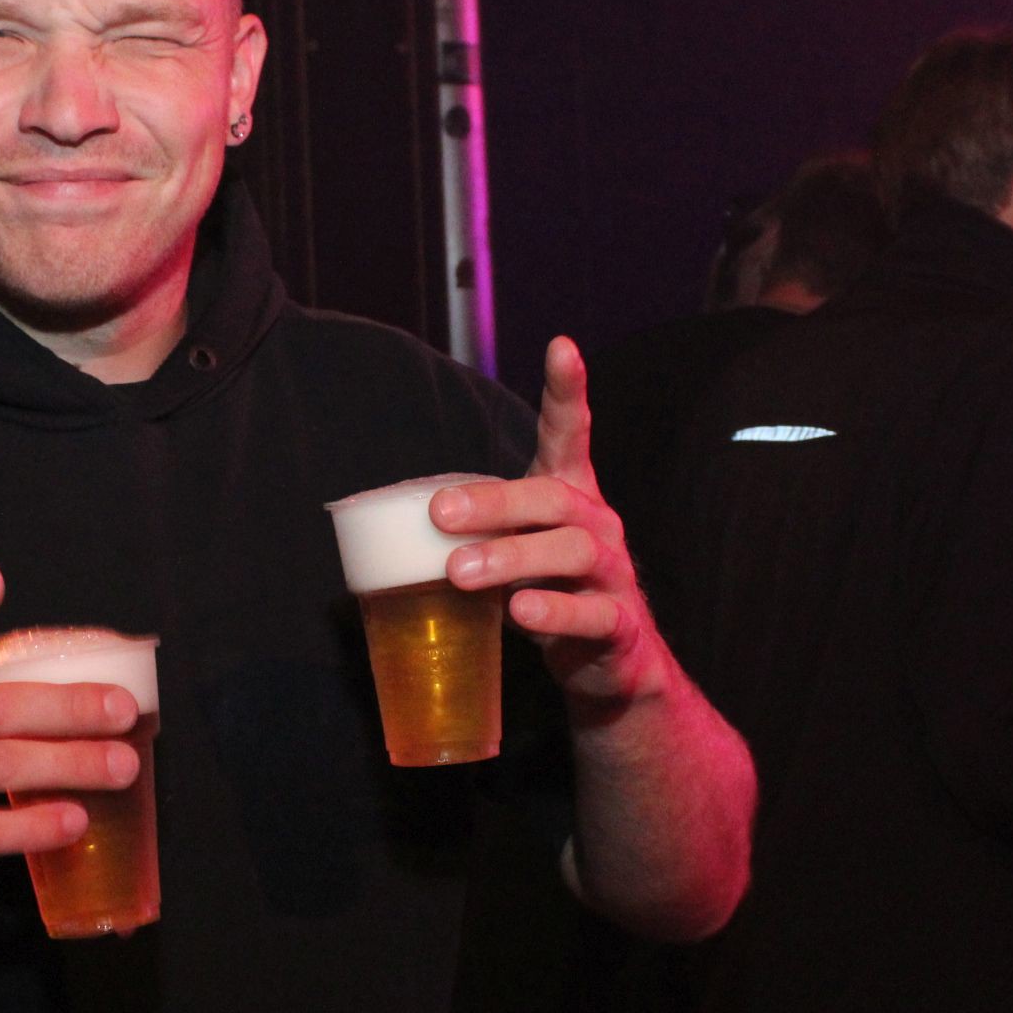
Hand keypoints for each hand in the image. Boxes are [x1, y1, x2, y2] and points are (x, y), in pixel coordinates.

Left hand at [427, 337, 664, 708]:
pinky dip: (552, 611)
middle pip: (553, 498)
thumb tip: (393, 522)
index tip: (562, 346)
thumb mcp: (514, 550)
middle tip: (440, 514)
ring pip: (571, 550)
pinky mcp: (619, 625)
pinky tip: (520, 612)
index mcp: (571, 496)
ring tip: (460, 572)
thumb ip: (475, 531)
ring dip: (511, 557)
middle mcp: (598, 525)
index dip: (568, 391)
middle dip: (495, 502)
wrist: (612, 666)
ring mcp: (614, 574)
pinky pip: (591, 614)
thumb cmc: (551, 592)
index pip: (571, 435)